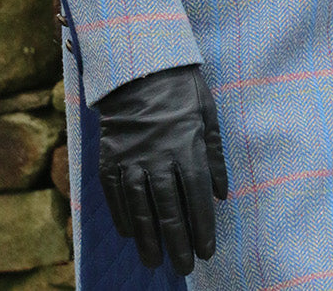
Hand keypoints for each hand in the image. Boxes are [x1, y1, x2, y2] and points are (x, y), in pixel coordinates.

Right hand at [97, 63, 227, 273]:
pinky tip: (129, 233)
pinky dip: (122, 215)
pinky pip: (115, 193)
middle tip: (184, 267)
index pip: (196, 195)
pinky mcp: (110, 156)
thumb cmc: (180, 88)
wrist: (138, 65)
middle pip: (168, 208)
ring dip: (147, 238)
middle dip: (177, 242)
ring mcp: (131, 157)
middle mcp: (158, 155)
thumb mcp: (207, 113)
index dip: (202, 226)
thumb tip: (222, 195)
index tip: (207, 250)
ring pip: (139, 207)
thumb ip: (214, 155)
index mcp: (186, 144)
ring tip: (154, 261)